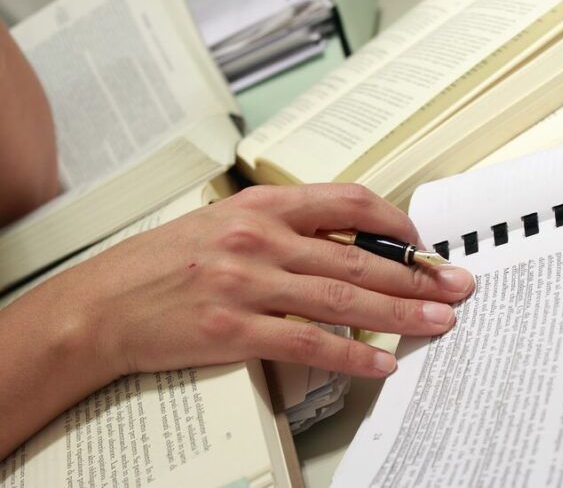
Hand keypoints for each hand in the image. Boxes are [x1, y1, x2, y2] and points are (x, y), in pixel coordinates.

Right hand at [65, 184, 474, 378]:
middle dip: (415, 275)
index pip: (347, 201)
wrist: (105, 302)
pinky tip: (382, 362)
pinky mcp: (234, 330)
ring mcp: (247, 283)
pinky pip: (309, 343)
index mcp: (261, 206)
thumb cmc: (166, 261)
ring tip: (439, 321)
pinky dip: (353, 355)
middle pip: (357, 255)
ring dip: (400, 313)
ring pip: (343, 298)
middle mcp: (260, 238)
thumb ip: (285, 228)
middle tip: (455, 285)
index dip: (394, 221)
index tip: (420, 244)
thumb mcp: (227, 223)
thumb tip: (345, 244)